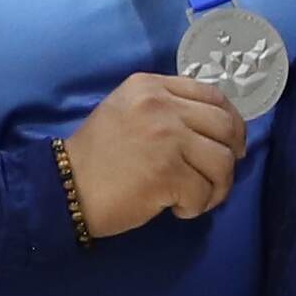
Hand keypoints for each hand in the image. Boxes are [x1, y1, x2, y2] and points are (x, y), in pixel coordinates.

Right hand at [61, 67, 251, 235]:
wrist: (64, 187)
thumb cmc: (97, 155)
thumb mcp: (128, 112)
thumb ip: (167, 108)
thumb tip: (217, 127)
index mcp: (150, 86)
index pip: (212, 94)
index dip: (231, 122)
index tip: (231, 143)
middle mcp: (161, 105)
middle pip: (225, 126)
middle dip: (230, 155)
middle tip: (219, 177)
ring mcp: (166, 137)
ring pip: (222, 161)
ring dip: (217, 187)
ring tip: (196, 198)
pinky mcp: (167, 172)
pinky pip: (204, 191)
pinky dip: (196, 206)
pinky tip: (177, 209)